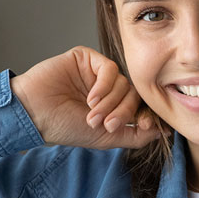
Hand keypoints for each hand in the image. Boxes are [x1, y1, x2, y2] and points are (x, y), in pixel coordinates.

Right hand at [11, 46, 166, 148]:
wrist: (35, 114)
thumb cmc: (64, 127)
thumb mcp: (105, 138)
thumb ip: (135, 135)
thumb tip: (163, 131)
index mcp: (112, 105)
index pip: (139, 105)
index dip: (146, 115)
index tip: (146, 126)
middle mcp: (107, 88)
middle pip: (133, 94)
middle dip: (124, 112)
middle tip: (108, 125)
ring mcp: (97, 73)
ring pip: (124, 82)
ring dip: (110, 102)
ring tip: (92, 115)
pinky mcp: (87, 59)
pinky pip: (110, 69)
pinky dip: (104, 87)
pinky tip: (90, 99)